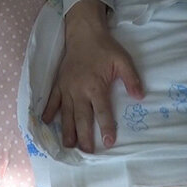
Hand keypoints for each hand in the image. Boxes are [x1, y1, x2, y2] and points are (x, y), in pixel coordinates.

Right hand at [42, 0, 143, 151]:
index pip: (102, 112)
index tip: (109, 142)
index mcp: (95, 86)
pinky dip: (48, 112)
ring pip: (66, 114)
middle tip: (86, 152)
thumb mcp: (123, 61)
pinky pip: (52, 100)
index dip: (106, 127)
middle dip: (84, 137)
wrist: (84, 34)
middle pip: (81, 118)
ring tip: (68, 146)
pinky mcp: (59, 84)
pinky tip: (46, 123)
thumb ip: (131, 79)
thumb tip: (140, 96)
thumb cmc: (105, 48)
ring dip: (67, 131)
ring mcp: (66, 88)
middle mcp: (79, 90)